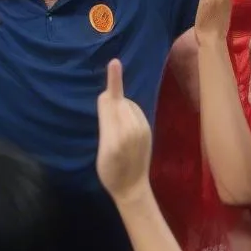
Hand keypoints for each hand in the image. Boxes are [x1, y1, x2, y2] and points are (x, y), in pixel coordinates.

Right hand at [96, 59, 152, 203]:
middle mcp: (133, 126)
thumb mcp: (103, 149)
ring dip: (117, 111)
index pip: (111, 101)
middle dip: (108, 106)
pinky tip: (123, 131)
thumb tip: (108, 96)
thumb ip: (106, 120)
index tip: (114, 62)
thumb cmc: (111, 173)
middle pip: (117, 101)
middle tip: (105, 132)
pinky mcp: (147, 129)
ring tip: (114, 134)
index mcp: (118, 133)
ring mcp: (143, 127)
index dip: (113, 81)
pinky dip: (126, 115)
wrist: (132, 189)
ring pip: (125, 105)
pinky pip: (133, 112)